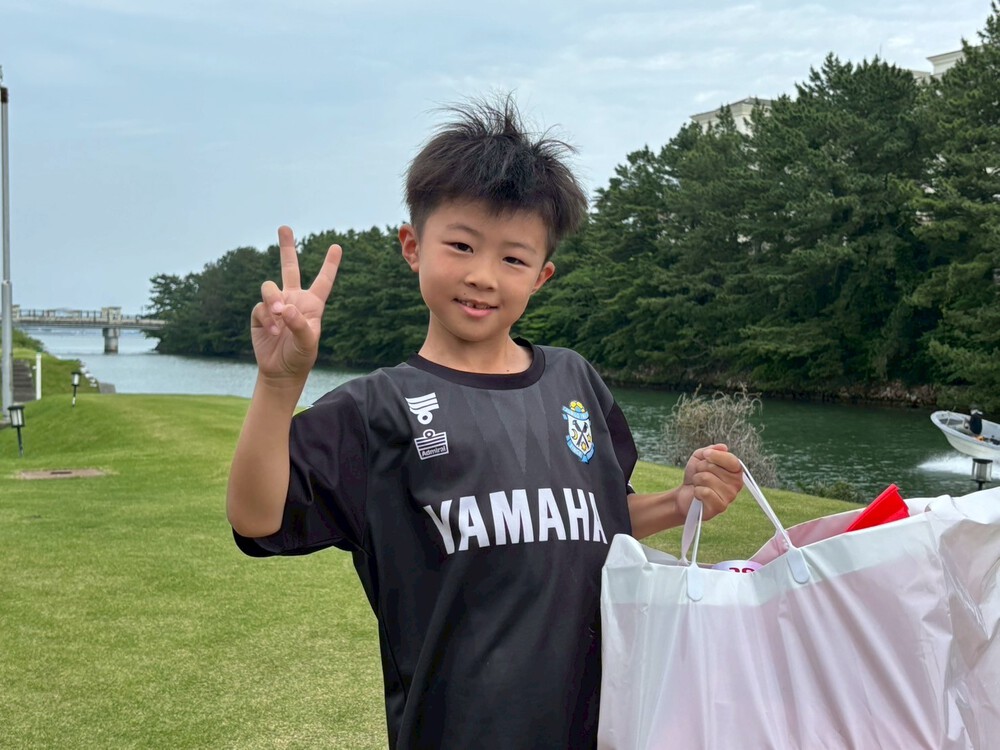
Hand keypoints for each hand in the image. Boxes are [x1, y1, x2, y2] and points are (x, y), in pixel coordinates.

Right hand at [250, 226, 341, 385]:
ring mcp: (276, 305)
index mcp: (312, 304)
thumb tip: (285, 307)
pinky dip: (266, 318)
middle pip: (289, 268)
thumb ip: (299, 323)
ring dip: (273, 301)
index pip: (323, 280)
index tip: (337, 246)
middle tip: (284, 227)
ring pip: (269, 287)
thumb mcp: (307, 342)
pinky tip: (272, 331)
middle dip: (287, 247)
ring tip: (279, 317)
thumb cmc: (300, 356)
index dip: (330, 264)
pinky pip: (260, 307)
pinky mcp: (260, 313)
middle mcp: (294, 299)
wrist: (281, 370)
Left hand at [678, 444, 743, 520]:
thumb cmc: (696, 475)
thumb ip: (711, 449)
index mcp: (735, 471)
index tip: (705, 454)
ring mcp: (729, 496)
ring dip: (697, 479)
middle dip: (700, 468)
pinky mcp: (720, 507)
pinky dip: (697, 491)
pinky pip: (705, 492)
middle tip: (700, 474)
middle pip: (714, 467)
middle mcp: (736, 484)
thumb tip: (723, 447)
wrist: (684, 494)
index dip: (716, 456)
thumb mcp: (700, 457)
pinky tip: (698, 494)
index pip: (732, 460)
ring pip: (707, 478)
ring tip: (698, 484)